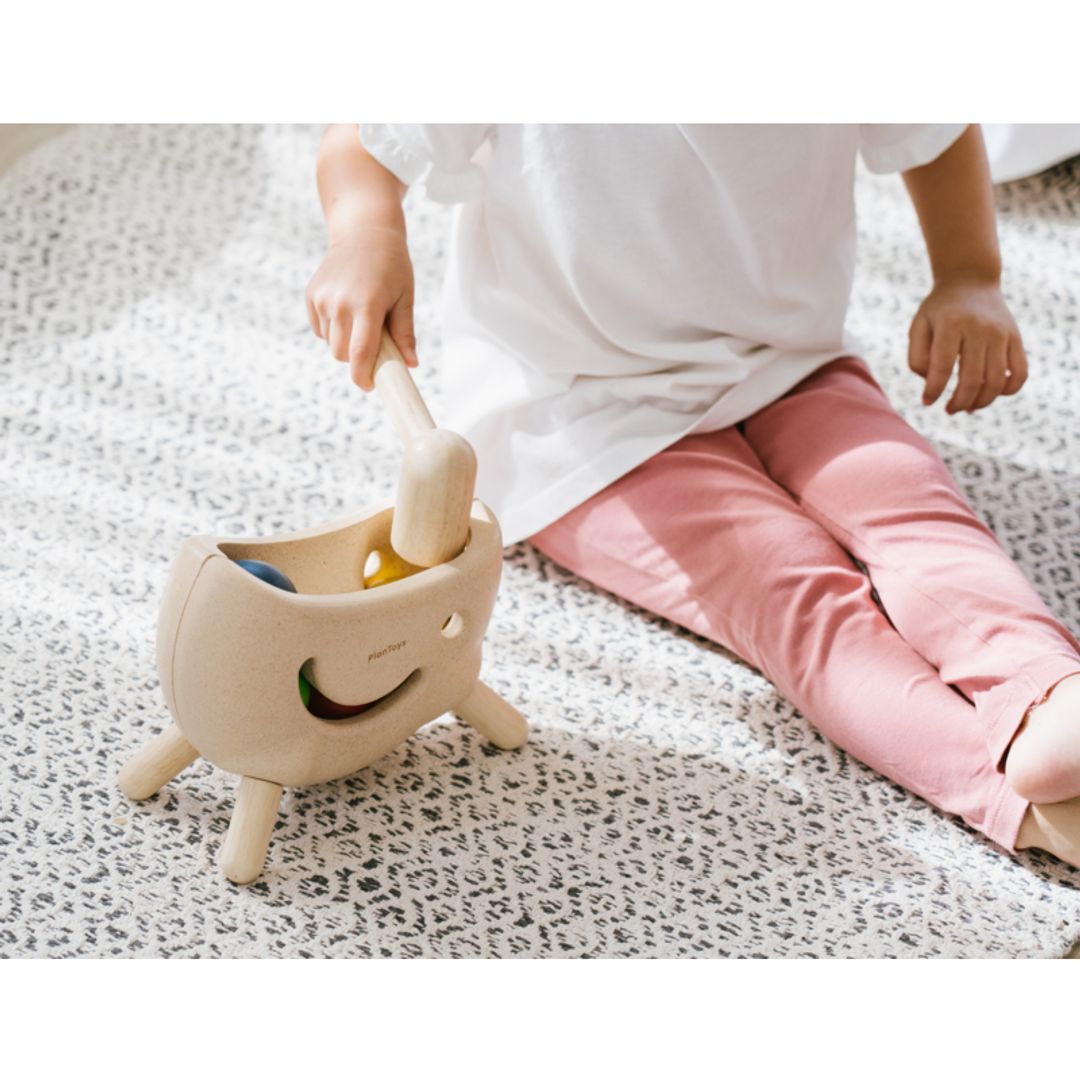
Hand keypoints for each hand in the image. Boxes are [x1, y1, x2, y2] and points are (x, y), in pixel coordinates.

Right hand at [305, 225, 417, 390]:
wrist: (364, 232)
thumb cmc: (392, 266)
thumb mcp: (404, 297)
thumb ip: (405, 333)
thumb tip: (411, 365)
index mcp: (366, 305)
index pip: (359, 354)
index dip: (363, 376)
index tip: (370, 386)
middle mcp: (339, 303)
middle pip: (342, 355)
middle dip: (356, 358)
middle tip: (373, 344)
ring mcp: (321, 299)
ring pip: (330, 343)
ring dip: (345, 342)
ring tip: (361, 318)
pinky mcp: (310, 295)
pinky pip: (320, 330)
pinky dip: (333, 330)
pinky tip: (346, 309)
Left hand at [907, 275, 1027, 413]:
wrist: (971, 281)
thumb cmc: (939, 311)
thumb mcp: (919, 326)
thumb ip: (917, 356)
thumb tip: (930, 383)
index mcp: (950, 325)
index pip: (941, 367)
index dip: (933, 390)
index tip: (927, 402)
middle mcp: (979, 329)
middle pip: (972, 379)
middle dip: (958, 402)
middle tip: (949, 410)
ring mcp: (1001, 333)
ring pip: (996, 381)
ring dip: (981, 402)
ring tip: (967, 407)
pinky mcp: (1016, 338)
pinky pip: (1020, 372)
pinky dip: (1008, 390)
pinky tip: (992, 394)